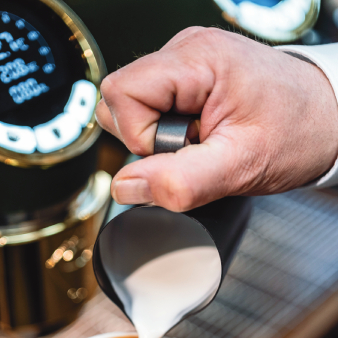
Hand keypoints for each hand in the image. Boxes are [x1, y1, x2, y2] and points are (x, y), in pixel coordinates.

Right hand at [96, 28, 337, 210]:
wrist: (325, 119)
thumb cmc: (295, 133)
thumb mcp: (241, 165)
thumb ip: (182, 180)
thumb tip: (125, 186)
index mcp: (197, 59)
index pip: (121, 93)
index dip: (140, 136)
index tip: (181, 151)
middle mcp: (185, 51)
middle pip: (120, 99)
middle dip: (147, 138)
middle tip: (195, 146)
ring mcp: (184, 63)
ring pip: (130, 106)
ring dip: (156, 138)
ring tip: (199, 141)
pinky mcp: (187, 79)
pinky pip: (150, 109)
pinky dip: (167, 132)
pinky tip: (198, 135)